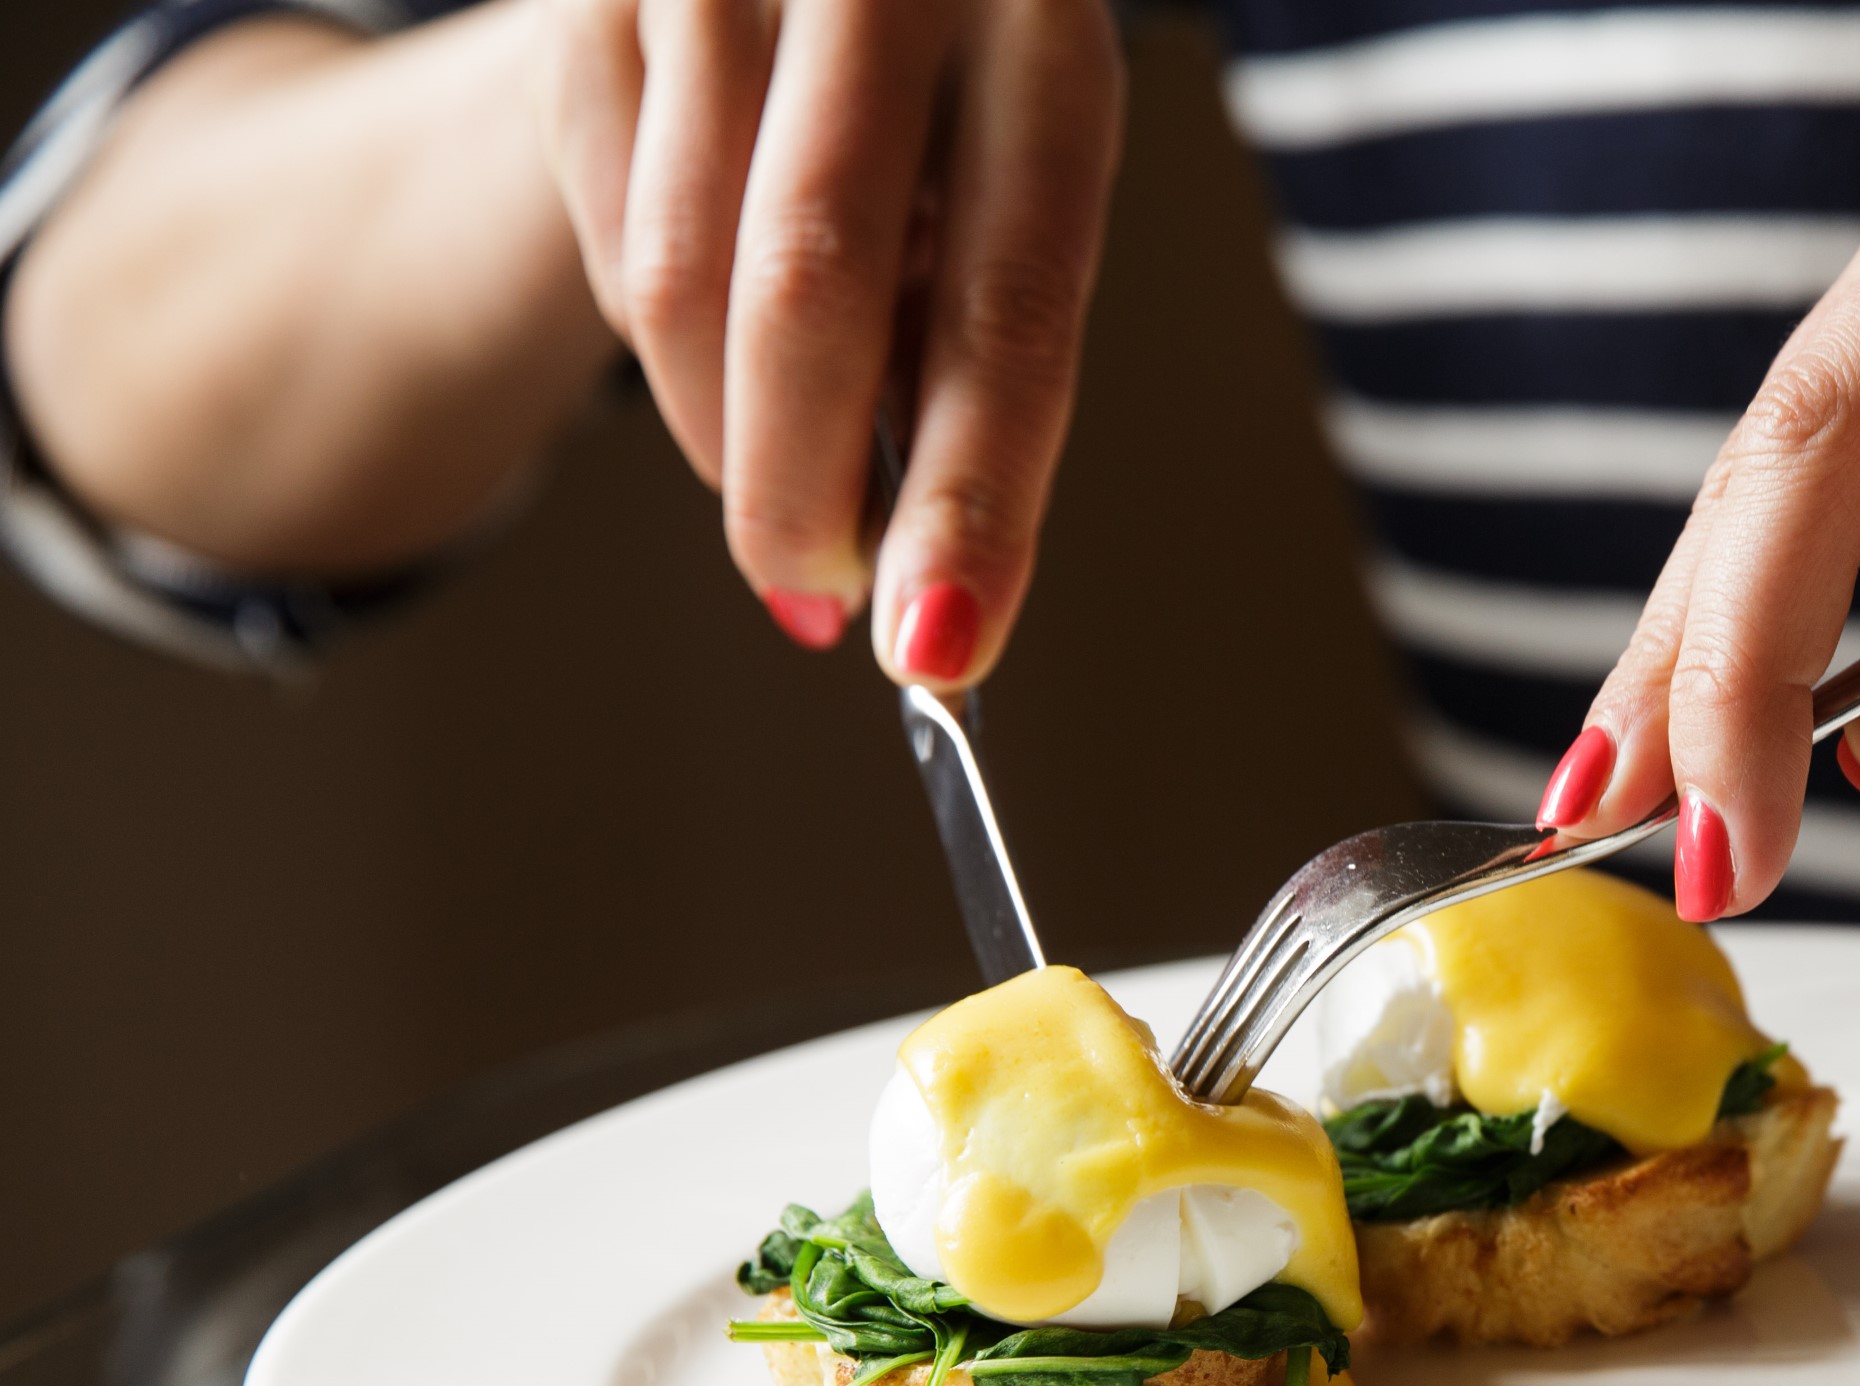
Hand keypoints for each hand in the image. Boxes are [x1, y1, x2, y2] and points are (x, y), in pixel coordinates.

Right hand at [535, 0, 1123, 684]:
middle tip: (813, 596)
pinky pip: (610, 236)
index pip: (1012, 309)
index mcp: (1046, 40)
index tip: (938, 649)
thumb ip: (972, 341)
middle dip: (798, 489)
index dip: (972, 497)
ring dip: (720, 431)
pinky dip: (662, 326)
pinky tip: (717, 305)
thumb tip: (919, 570)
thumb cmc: (939, 90)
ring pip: (679, 282)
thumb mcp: (1005, 182)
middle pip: (812, 287)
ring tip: (777, 460)